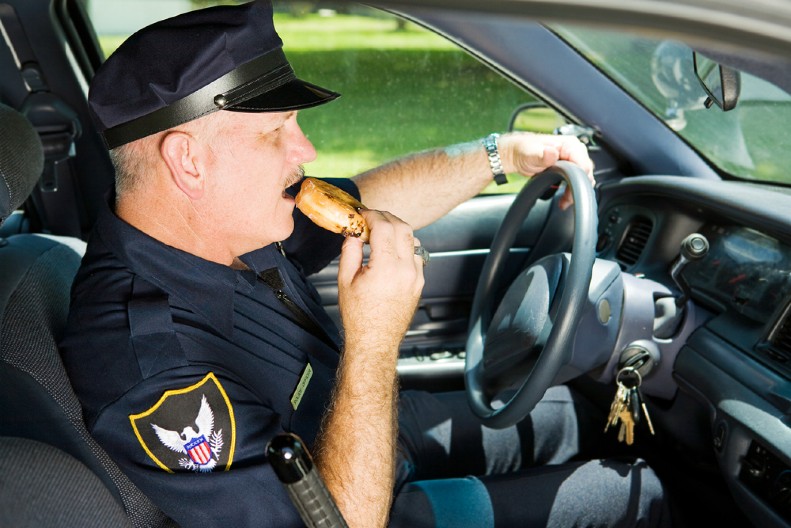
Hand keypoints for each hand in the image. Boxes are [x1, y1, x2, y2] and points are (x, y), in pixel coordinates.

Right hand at [336, 210, 424, 355]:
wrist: (375, 341)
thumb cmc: (359, 316)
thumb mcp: (346, 280)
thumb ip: (350, 250)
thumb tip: (353, 232)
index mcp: (386, 268)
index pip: (384, 227)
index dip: (372, 215)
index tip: (363, 213)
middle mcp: (405, 270)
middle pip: (403, 227)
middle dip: (387, 217)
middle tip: (372, 217)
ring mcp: (416, 277)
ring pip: (413, 239)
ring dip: (398, 230)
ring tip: (381, 233)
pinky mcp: (419, 283)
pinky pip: (416, 254)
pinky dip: (405, 245)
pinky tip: (391, 249)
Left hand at [501, 132, 594, 209]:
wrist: (517, 155)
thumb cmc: (523, 151)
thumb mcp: (529, 153)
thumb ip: (541, 154)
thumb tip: (551, 154)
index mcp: (568, 144)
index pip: (584, 163)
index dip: (579, 178)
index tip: (570, 188)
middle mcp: (574, 150)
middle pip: (586, 172)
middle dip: (578, 187)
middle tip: (565, 199)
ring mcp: (573, 159)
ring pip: (584, 178)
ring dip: (575, 191)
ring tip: (564, 201)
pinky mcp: (570, 167)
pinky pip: (577, 180)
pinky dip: (573, 190)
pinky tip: (564, 198)